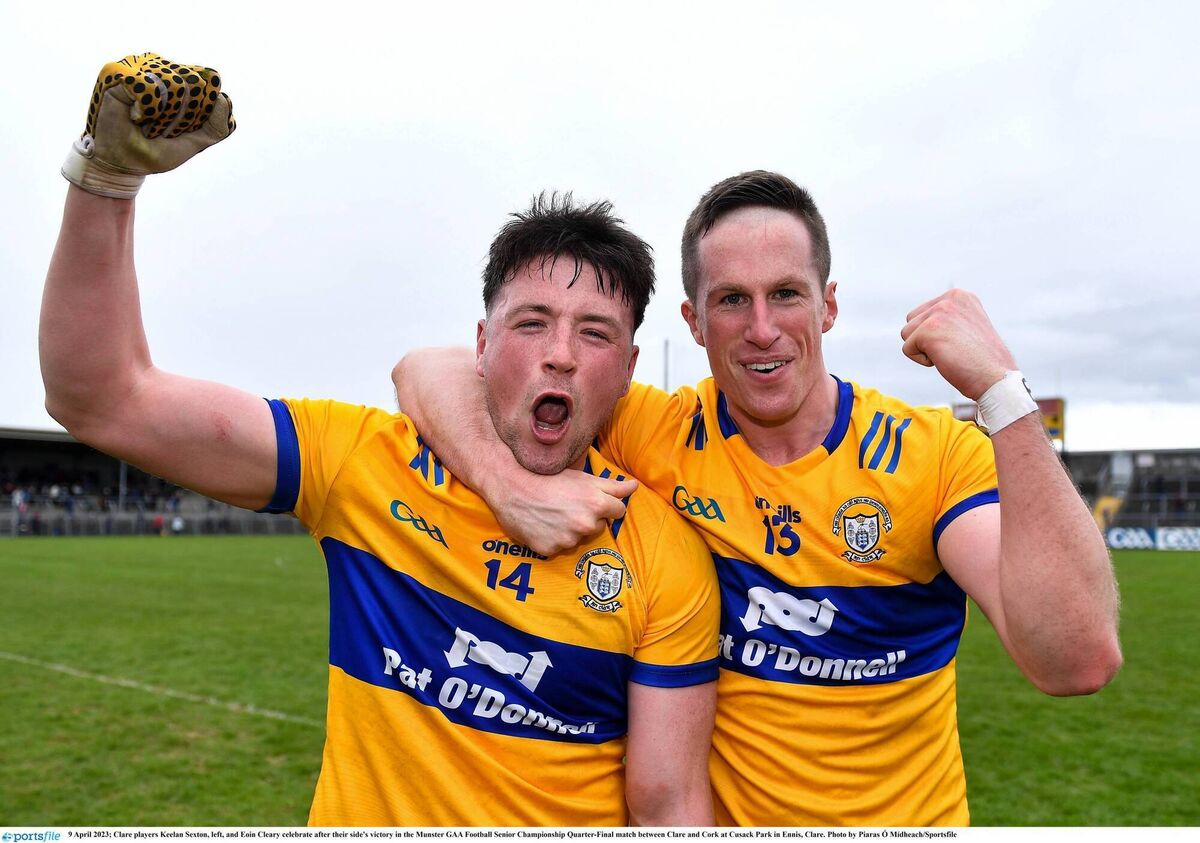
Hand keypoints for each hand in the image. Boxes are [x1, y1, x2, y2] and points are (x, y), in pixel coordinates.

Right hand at [62, 52, 235, 198]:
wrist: (125, 165)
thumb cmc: (157, 149)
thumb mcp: (198, 141)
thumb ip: (219, 126)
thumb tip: (223, 98)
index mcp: (181, 77)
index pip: (211, 83)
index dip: (201, 112)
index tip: (181, 128)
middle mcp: (161, 66)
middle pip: (195, 84)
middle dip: (183, 116)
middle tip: (162, 128)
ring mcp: (139, 65)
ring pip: (174, 84)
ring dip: (165, 115)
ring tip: (148, 122)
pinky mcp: (117, 71)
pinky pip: (148, 86)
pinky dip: (147, 111)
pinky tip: (136, 117)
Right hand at [491, 470, 638, 555]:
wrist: (511, 487)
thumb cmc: (549, 478)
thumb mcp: (583, 477)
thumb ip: (613, 485)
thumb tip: (634, 486)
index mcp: (597, 505)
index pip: (619, 511)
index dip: (607, 504)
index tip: (592, 500)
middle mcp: (585, 525)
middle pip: (599, 526)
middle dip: (589, 518)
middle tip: (568, 504)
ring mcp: (567, 539)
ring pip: (579, 538)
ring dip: (571, 530)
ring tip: (553, 513)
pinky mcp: (550, 550)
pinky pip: (559, 547)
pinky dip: (553, 538)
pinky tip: (543, 524)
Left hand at [900, 289, 1017, 400]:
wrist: (996, 379)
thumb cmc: (983, 361)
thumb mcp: (967, 327)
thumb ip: (947, 318)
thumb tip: (921, 322)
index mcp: (960, 296)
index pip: (923, 312)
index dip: (935, 335)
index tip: (960, 342)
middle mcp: (949, 298)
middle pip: (911, 321)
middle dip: (926, 340)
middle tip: (955, 349)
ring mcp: (939, 312)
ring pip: (907, 335)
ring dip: (924, 350)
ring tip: (951, 353)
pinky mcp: (928, 330)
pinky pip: (908, 350)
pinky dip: (923, 361)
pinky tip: (946, 360)